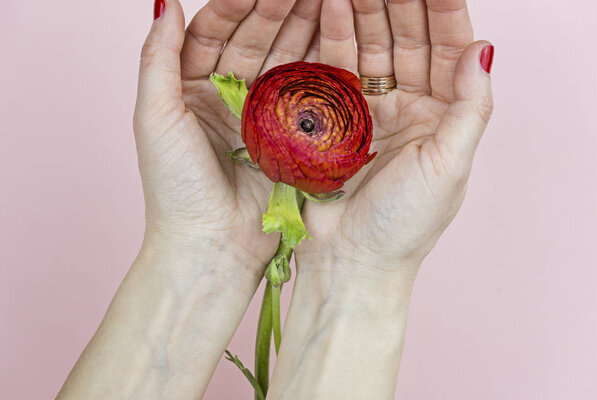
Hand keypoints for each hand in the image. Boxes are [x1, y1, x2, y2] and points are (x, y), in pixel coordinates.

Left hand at [60, 1, 327, 397]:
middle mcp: (227, 98)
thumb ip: (156, 61)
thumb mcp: (156, 119)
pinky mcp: (289, 139)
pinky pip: (305, 95)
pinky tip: (333, 41)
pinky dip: (317, 69)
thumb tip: (167, 6)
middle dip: (278, 12)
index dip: (237, 6)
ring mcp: (261, 118)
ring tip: (326, 3)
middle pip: (253, 42)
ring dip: (302, 32)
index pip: (216, 32)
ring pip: (282, 63)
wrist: (212, 247)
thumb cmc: (176, 188)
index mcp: (191, 89)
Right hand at [267, 1, 493, 397]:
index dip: (441, 10)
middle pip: (404, 40)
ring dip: (360, 13)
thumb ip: (470, 107)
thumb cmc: (404, 225)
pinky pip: (332, 70)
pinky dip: (329, 39)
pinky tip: (325, 9)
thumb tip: (486, 47)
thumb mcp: (450, 166)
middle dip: (394, 4)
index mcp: (441, 116)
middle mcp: (406, 108)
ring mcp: (365, 111)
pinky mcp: (329, 119)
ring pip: (367, 49)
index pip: (446, 48)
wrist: (349, 263)